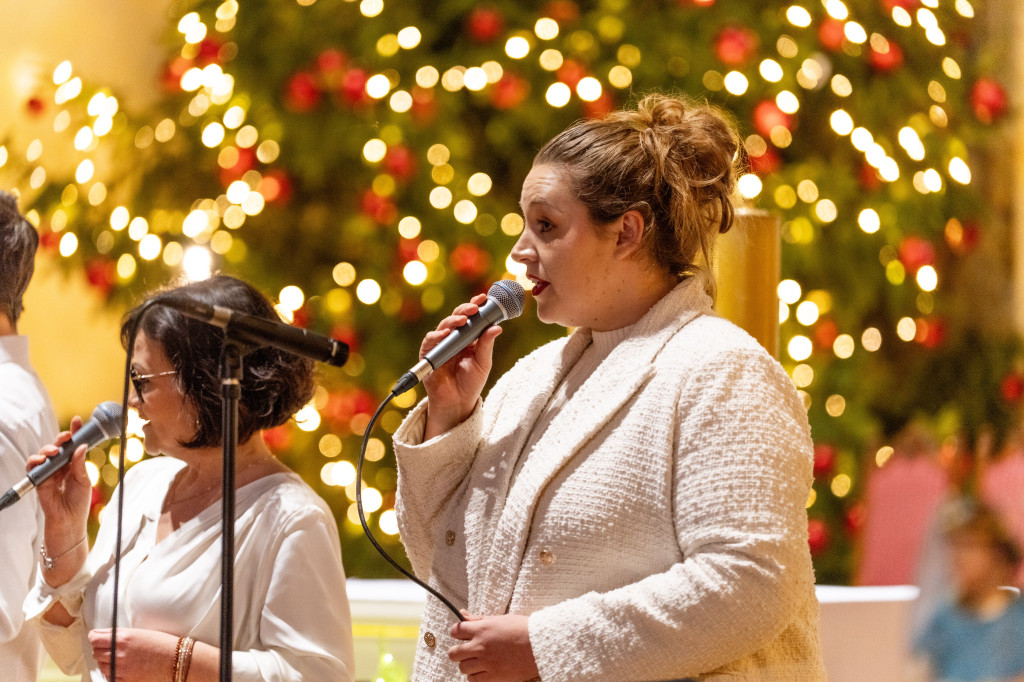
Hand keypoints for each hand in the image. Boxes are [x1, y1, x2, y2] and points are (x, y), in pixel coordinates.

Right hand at [31, 417, 91, 545]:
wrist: (69, 521)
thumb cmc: (78, 502)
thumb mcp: (83, 480)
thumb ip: (79, 464)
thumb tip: (80, 446)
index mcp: (73, 464)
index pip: (73, 445)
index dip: (74, 432)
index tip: (77, 420)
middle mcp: (60, 466)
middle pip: (57, 446)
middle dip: (60, 438)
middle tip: (66, 437)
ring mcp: (49, 472)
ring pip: (43, 454)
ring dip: (47, 449)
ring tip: (54, 452)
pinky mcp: (39, 480)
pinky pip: (33, 467)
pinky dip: (35, 461)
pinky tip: (42, 460)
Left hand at [88, 628, 179, 681]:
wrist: (178, 660)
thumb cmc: (163, 644)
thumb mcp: (141, 633)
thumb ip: (121, 634)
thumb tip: (104, 636)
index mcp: (123, 638)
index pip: (94, 638)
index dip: (95, 636)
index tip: (98, 637)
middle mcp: (119, 654)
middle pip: (95, 652)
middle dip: (101, 649)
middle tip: (110, 648)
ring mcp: (121, 669)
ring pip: (101, 666)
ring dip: (106, 662)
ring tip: (119, 658)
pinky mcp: (125, 681)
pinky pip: (109, 677)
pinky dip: (112, 673)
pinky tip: (123, 668)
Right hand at [422, 294, 502, 437]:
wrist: (457, 402)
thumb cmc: (471, 382)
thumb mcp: (483, 362)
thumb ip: (487, 344)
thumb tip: (497, 327)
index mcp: (468, 337)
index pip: (471, 317)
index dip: (476, 305)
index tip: (484, 298)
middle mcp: (454, 338)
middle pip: (457, 317)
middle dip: (465, 309)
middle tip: (474, 307)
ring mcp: (441, 345)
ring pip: (444, 326)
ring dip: (452, 320)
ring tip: (462, 320)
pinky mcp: (429, 354)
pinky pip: (431, 341)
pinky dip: (437, 336)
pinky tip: (446, 334)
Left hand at [449, 612, 537, 680]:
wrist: (541, 645)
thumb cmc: (523, 629)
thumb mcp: (501, 618)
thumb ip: (479, 619)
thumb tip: (463, 613)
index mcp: (481, 629)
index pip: (455, 631)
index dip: (457, 632)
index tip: (462, 635)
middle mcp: (480, 646)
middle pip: (454, 653)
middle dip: (458, 651)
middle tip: (467, 650)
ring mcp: (486, 663)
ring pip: (462, 668)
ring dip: (468, 664)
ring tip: (479, 661)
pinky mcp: (493, 677)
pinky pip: (473, 680)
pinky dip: (476, 676)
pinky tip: (484, 670)